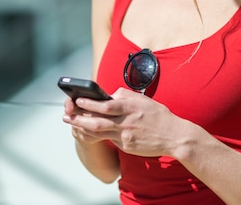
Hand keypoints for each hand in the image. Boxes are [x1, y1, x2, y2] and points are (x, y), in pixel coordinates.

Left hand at [63, 88, 185, 156]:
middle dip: (78, 118)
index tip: (77, 99)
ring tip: (71, 124)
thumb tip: (109, 94)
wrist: (174, 136)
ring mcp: (125, 135)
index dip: (89, 103)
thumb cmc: (158, 115)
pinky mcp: (126, 146)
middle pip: (96, 121)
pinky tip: (88, 132)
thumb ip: (124, 96)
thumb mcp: (142, 100)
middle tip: (66, 115)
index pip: (104, 104)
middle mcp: (125, 121)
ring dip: (82, 127)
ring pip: (98, 132)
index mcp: (129, 107)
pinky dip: (97, 135)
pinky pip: (109, 140)